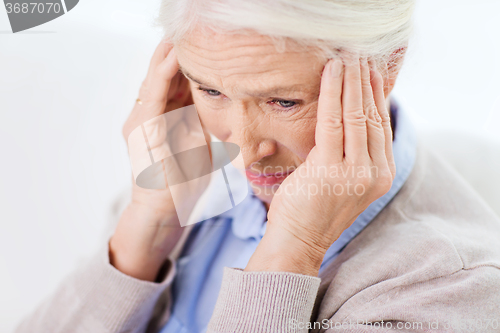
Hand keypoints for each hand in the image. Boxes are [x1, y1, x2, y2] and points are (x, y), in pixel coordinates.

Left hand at [110, 39, 209, 281]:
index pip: (158, 85)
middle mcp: (142, 120)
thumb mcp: (184, 161)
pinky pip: (169, 100)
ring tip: (190, 48)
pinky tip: (192, 74)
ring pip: (163, 87)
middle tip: (186, 36)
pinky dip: (180, 85)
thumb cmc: (170, 192)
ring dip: (175, 67)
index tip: (185, 46)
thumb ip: (191, 128)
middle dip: (170, 56)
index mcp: (146, 126)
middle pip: (157, 80)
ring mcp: (148, 123)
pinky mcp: (157, 127)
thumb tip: (198, 101)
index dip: (171, 64)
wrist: (158, 211)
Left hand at [245, 55, 395, 275]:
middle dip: (364, 82)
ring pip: (355, 115)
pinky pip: (333, 121)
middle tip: (358, 56)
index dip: (375, 94)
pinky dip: (332, 93)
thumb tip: (347, 117)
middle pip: (371, 116)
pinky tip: (332, 73)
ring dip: (350, 82)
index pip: (380, 125)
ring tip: (346, 59)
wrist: (299, 239)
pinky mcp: (331, 169)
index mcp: (380, 174)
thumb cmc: (315, 207)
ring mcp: (355, 172)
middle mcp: (374, 172)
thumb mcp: (343, 178)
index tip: (369, 71)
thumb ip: (353, 152)